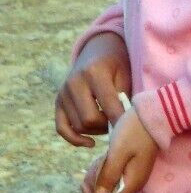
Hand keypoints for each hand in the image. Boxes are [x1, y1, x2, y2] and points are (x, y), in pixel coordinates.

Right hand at [56, 32, 130, 147]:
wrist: (96, 50)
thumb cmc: (117, 64)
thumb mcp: (125, 74)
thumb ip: (123, 97)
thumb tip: (124, 125)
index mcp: (94, 72)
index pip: (108, 106)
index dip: (121, 121)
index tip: (131, 128)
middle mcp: (74, 83)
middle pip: (90, 119)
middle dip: (107, 126)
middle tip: (119, 123)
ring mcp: (62, 93)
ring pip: (78, 126)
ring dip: (96, 131)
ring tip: (110, 123)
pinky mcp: (57, 102)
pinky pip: (61, 128)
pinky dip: (75, 139)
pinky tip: (90, 142)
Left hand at [81, 109, 156, 192]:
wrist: (153, 115)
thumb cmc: (135, 131)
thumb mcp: (118, 151)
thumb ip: (109, 175)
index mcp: (131, 183)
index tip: (87, 182)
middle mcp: (133, 184)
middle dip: (93, 186)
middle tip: (95, 164)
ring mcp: (132, 177)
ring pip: (107, 189)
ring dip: (97, 177)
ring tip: (101, 158)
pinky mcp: (130, 169)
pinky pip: (111, 178)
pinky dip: (104, 171)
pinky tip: (106, 156)